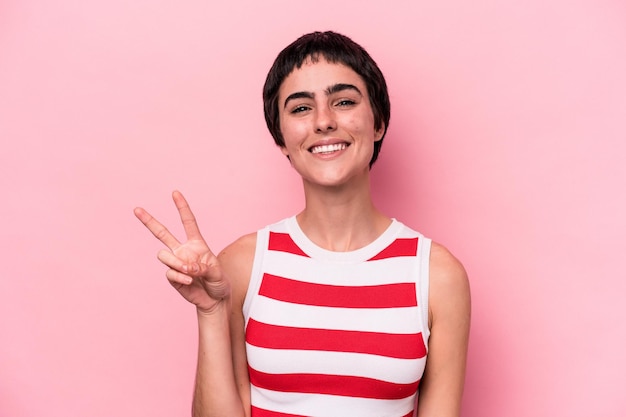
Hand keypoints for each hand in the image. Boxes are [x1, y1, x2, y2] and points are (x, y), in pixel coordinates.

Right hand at [134, 191, 229, 312]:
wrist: (215, 300)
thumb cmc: (218, 282)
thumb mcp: (217, 272)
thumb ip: (202, 267)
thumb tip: (185, 267)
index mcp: (196, 244)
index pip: (188, 222)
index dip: (182, 208)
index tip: (175, 193)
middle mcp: (183, 251)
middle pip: (162, 233)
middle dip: (149, 221)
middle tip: (136, 209)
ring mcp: (176, 263)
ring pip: (163, 255)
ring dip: (175, 263)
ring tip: (189, 272)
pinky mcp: (172, 277)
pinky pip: (169, 273)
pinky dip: (179, 277)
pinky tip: (189, 281)